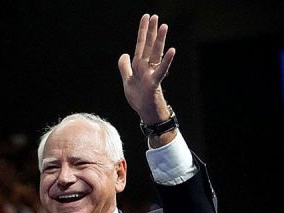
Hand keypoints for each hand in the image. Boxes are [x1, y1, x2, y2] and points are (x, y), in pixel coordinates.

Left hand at [118, 14, 175, 135]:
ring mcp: (151, 74)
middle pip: (149, 46)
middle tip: (155, 16)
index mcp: (140, 65)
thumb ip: (125, 67)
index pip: (141, 44)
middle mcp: (147, 67)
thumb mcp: (127, 80)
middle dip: (151, 31)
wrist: (145, 112)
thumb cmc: (139, 97)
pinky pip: (161, 70)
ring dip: (160, 40)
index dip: (143, 31)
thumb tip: (123, 54)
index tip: (146, 17)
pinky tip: (172, 50)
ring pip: (156, 54)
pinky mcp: (154, 83)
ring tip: (164, 26)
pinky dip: (167, 61)